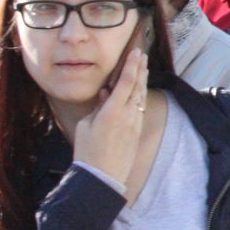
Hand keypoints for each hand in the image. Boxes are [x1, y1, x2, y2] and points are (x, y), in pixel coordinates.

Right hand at [72, 47, 147, 184]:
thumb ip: (98, 107)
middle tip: (142, 55)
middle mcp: (128, 115)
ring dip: (142, 81)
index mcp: (113, 111)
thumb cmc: (87, 151)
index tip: (135, 53)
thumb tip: (106, 94)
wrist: (102, 176)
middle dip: (140, 69)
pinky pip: (140, 108)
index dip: (131, 65)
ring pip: (141, 97)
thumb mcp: (86, 125)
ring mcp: (135, 123)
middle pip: (138, 86)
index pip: (126, 82)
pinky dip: (140, 96)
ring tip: (143, 67)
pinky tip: (138, 90)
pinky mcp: (138, 131)